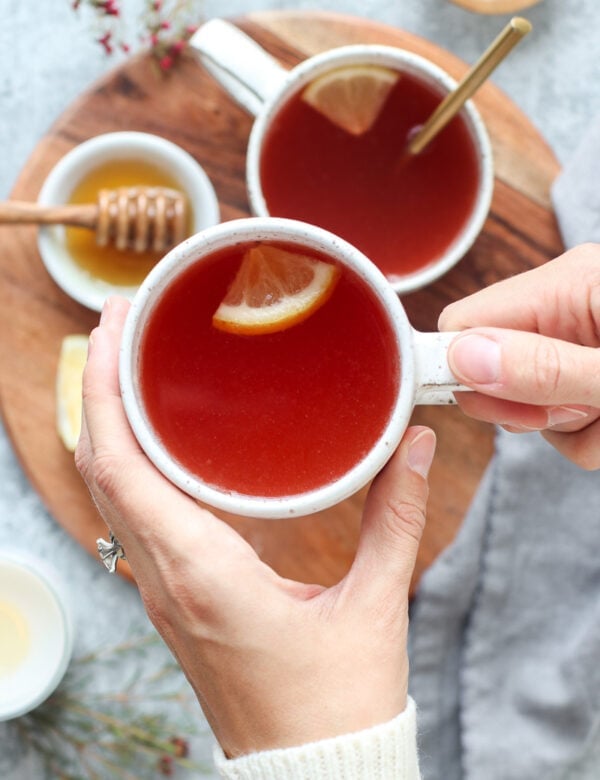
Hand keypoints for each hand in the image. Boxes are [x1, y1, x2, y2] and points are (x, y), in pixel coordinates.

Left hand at [76, 296, 435, 757]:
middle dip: (100, 389)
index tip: (113, 330)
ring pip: (109, 494)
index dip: (106, 394)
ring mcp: (162, 592)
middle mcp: (166, 580)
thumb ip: (393, 517)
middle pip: (102, 469)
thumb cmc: (334, 704)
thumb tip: (413, 445)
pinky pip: (131, 519)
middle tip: (122, 323)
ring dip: (109, 425)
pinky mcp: (175, 598)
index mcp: (203, 574)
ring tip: (128, 365)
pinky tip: (153, 438)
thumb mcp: (373, 605)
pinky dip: (128, 465)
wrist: (310, 771)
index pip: (124, 469)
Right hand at [439, 243, 599, 468]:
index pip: (463, 324)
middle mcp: (563, 308)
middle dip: (527, 409)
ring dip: (566, 429)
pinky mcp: (587, 372)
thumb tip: (463, 359)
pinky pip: (556, 418)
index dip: (465, 373)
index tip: (504, 408)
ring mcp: (575, 342)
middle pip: (488, 371)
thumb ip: (546, 368)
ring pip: (524, 404)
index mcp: (567, 285)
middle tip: (582, 411)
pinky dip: (586, 435)